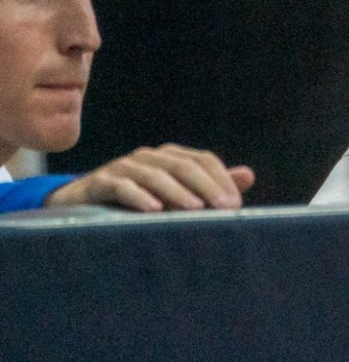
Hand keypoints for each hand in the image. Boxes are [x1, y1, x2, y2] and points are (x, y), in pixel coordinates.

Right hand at [45, 144, 255, 211]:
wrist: (80, 208)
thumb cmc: (136, 202)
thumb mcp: (174, 195)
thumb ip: (209, 185)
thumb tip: (249, 175)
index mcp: (170, 157)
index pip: (204, 160)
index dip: (221, 179)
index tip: (235, 204)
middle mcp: (148, 156)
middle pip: (183, 166)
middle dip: (206, 187)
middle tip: (224, 208)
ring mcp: (122, 166)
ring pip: (155, 175)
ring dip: (177, 192)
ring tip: (195, 210)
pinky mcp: (99, 182)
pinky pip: (121, 186)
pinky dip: (139, 197)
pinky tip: (153, 210)